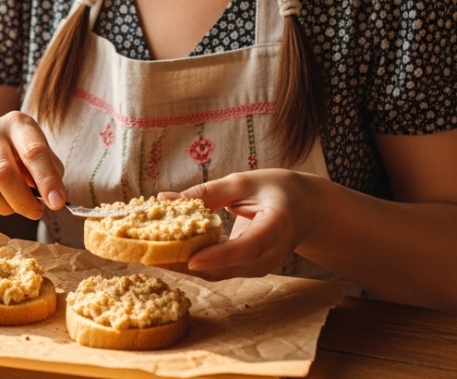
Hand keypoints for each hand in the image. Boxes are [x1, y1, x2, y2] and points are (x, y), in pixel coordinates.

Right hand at [0, 111, 66, 219]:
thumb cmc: (20, 154)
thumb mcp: (40, 154)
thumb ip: (50, 172)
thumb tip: (54, 197)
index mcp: (18, 123)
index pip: (34, 152)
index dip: (47, 180)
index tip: (56, 203)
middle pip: (4, 173)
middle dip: (22, 200)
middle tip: (34, 212)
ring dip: (3, 206)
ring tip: (13, 206)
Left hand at [164, 169, 314, 279]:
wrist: (306, 209)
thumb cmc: (277, 189)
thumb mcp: (243, 182)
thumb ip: (206, 193)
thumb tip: (164, 198)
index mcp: (278, 226)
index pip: (249, 247)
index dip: (221, 256)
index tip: (192, 259)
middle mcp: (272, 254)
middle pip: (228, 267)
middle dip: (187, 264)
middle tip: (150, 255)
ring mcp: (262, 266)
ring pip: (220, 274)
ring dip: (184, 267)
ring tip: (149, 255)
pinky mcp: (250, 270)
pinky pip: (219, 272)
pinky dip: (193, 265)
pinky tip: (167, 256)